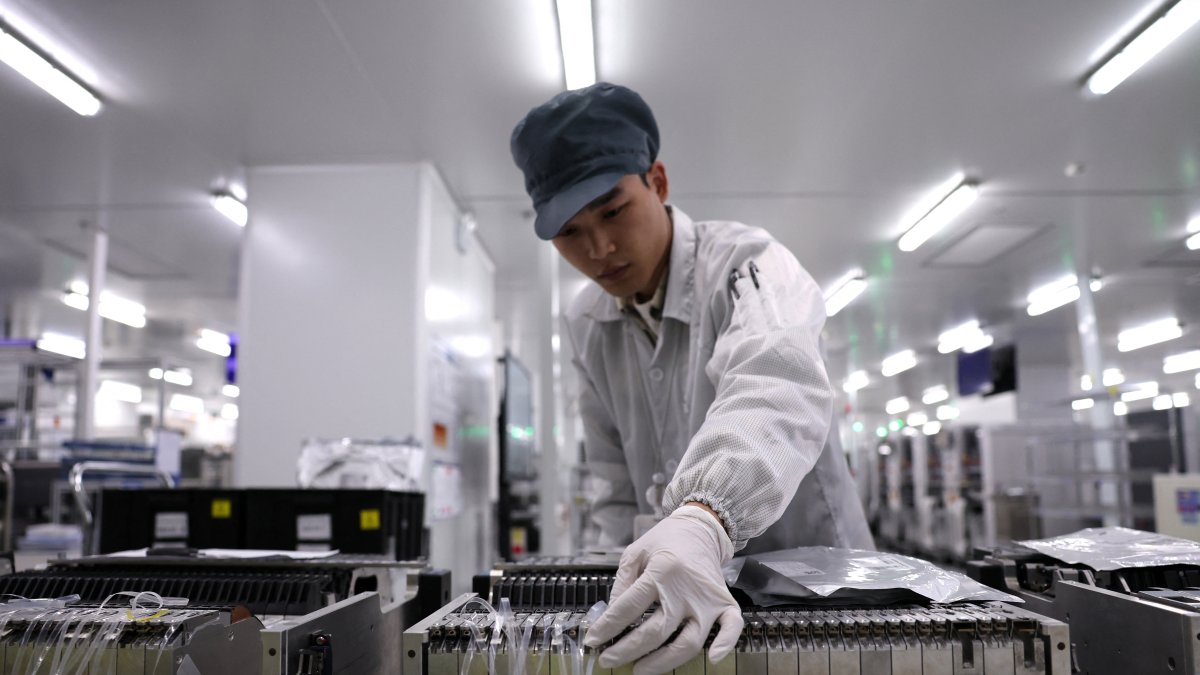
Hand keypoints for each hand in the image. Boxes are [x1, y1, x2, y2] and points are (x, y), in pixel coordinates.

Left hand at [583, 505, 743, 674]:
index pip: (629, 607)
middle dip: (627, 650)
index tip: (593, 640)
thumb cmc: (665, 540)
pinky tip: (712, 659)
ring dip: (662, 662)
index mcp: (661, 571)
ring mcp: (707, 599)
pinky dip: (725, 644)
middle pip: (656, 631)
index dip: (607, 627)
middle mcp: (686, 588)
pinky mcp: (725, 603)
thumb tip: (611, 616)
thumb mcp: (635, 552)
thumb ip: (622, 584)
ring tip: (639, 669)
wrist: (700, 527)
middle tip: (609, 659)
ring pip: (688, 642)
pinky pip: (731, 628)